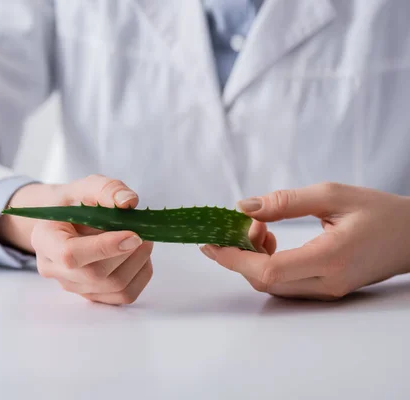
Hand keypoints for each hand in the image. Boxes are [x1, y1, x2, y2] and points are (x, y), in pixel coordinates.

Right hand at [0, 174, 153, 304]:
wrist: (66, 221)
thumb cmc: (73, 203)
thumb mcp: (85, 186)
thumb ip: (106, 189)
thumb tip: (129, 201)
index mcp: (44, 240)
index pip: (70, 254)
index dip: (104, 247)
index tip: (133, 235)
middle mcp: (54, 269)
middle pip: (96, 274)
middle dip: (128, 253)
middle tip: (145, 232)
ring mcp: (73, 286)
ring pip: (114, 287)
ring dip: (139, 263)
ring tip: (144, 241)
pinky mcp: (93, 294)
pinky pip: (123, 295)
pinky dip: (140, 275)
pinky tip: (140, 256)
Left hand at [200, 182, 409, 299]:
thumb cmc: (379, 211)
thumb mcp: (332, 194)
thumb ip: (285, 202)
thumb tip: (243, 207)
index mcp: (331, 258)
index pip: (269, 270)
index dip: (233, 259)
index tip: (210, 242)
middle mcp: (328, 282)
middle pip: (265, 281)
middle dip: (240, 255)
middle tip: (240, 226)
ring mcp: (328, 290)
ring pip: (272, 285)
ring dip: (253, 260)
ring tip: (261, 229)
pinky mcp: (327, 290)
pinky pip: (285, 284)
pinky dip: (268, 265)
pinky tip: (272, 241)